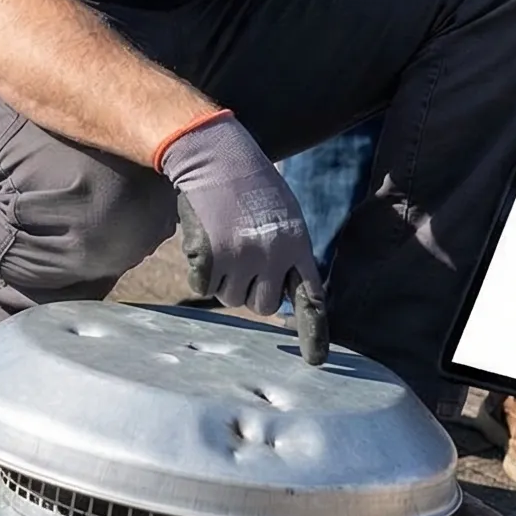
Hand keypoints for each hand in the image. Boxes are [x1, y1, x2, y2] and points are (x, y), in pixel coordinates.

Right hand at [159, 112, 328, 361]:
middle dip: (250, 289)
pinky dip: (199, 270)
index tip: (316, 362)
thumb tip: (279, 290)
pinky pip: (202, 287)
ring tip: (223, 238)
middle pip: (262, 306)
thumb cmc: (248, 182)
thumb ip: (286, 251)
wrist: (214, 153)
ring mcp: (241, 257)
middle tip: (241, 255)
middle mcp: (273, 255)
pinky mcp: (210, 256)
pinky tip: (204, 239)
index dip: (314, 333)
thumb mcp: (283, 213)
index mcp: (297, 244)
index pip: (312, 298)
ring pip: (230, 298)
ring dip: (223, 278)